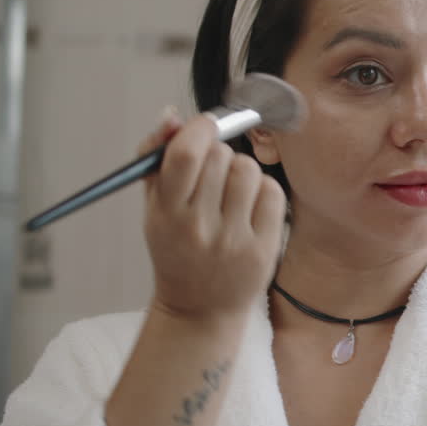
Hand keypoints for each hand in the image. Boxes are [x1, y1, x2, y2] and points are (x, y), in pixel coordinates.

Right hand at [138, 108, 285, 323]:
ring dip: (240, 170)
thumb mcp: (154, 209)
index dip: (199, 129)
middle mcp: (201, 228)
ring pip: (248, 169)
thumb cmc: (176, 250)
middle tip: (211, 171)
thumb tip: (173, 116)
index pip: (186, 155)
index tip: (205, 125)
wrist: (199, 309)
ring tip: (230, 191)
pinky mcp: (265, 247)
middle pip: (219, 156)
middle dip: (216, 152)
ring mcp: (235, 239)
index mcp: (167, 215)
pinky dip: (262, 189)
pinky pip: (272, 191)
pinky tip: (249, 206)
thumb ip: (157, 159)